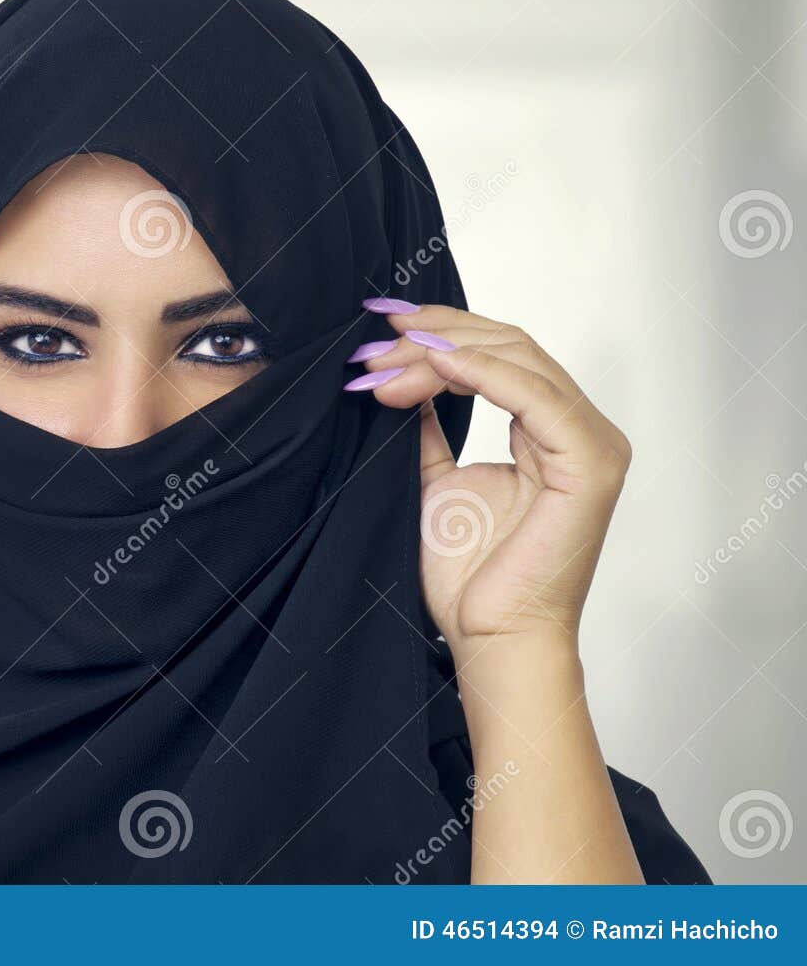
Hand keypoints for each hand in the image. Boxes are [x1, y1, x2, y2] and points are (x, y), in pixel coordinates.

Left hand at [342, 301, 631, 662]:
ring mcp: (593, 444)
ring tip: (384, 361)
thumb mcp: (434, 478)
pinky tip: (431, 364)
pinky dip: (481, 372)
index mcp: (553, 430)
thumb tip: (401, 373)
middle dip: (432, 336)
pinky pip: (535, 396)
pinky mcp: (591, 465)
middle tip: (372, 342)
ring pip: (518, 360)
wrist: (490, 637)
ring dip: (442, 352)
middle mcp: (581, 429)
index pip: (500, 353)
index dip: (439, 331)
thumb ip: (428, 425)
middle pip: (509, 346)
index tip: (377, 328)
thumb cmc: (471, 575)